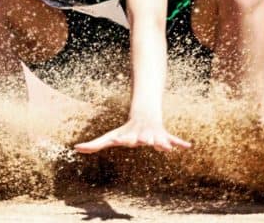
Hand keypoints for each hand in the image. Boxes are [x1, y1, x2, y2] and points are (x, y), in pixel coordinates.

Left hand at [74, 117, 190, 153]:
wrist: (144, 116)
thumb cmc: (125, 131)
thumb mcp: (109, 137)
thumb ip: (94, 144)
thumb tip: (75, 148)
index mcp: (128, 136)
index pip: (124, 138)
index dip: (122, 139)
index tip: (119, 140)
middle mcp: (142, 135)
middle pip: (143, 138)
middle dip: (145, 140)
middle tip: (146, 142)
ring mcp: (154, 135)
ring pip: (159, 139)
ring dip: (163, 142)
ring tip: (166, 147)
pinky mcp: (164, 136)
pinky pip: (173, 139)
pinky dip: (179, 142)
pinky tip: (188, 146)